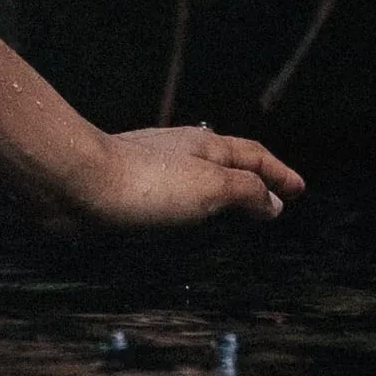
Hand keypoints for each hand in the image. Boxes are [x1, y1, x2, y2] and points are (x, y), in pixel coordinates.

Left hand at [62, 122, 303, 229]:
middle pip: (226, 165)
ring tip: (235, 219)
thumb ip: (246, 192)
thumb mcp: (211, 186)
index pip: (254, 156)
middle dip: (252, 182)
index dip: (279, 173)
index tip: (300, 191)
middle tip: (273, 203)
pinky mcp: (127, 193)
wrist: (75, 183)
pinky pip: (171, 201)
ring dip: (220, 199)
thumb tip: (275, 202)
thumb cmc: (147, 183)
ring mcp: (152, 172)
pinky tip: (183, 229)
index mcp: (205, 146)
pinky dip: (190, 213)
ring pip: (197, 182)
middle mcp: (180, 153)